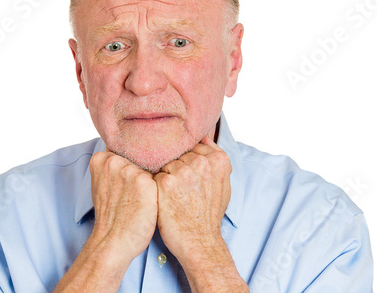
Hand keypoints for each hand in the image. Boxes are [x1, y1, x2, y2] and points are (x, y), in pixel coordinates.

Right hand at [54, 152, 157, 291]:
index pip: (126, 154)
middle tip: (132, 197)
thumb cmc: (110, 215)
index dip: (128, 172)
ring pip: (150, 170)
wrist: (112, 241)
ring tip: (140, 202)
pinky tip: (149, 205)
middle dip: (140, 176)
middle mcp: (114, 161)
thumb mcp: (103, 185)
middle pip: (139, 160)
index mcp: (101, 159)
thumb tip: (130, 156)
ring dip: (150, 184)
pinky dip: (157, 192)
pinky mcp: (145, 181)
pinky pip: (159, 180)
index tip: (123, 188)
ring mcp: (129, 170)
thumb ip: (113, 168)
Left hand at [154, 135, 231, 265]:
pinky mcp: (166, 182)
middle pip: (178, 155)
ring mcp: (183, 171)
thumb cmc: (208, 213)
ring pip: (165, 164)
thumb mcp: (223, 183)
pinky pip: (154, 175)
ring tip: (175, 197)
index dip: (189, 165)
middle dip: (177, 170)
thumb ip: (215, 157)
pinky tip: (165, 201)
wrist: (199, 241)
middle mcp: (202, 162)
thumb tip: (205, 135)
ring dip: (166, 178)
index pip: (193, 148)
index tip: (191, 181)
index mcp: (218, 160)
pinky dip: (156, 187)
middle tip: (184, 192)